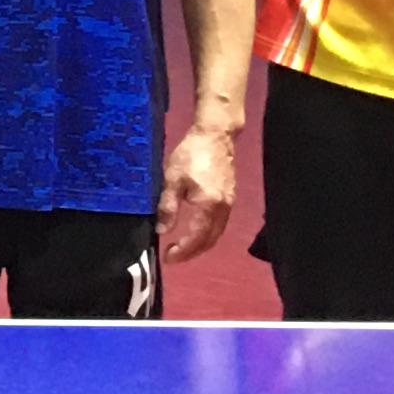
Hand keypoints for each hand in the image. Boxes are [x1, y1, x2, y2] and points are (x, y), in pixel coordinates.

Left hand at [158, 123, 238, 262]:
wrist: (214, 136)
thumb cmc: (191, 155)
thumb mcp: (172, 180)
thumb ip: (168, 207)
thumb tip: (162, 230)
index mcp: (209, 205)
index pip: (197, 238)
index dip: (183, 251)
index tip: (167, 257)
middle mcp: (223, 208)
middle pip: (210, 240)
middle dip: (192, 253)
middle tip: (173, 256)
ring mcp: (229, 203)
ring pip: (217, 234)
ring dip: (200, 245)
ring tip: (182, 248)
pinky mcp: (230, 198)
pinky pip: (220, 224)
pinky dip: (208, 234)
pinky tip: (195, 233)